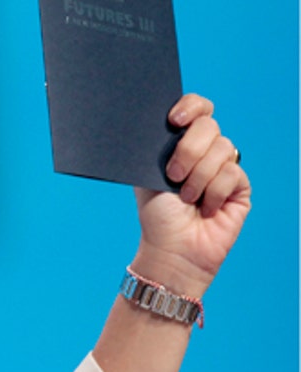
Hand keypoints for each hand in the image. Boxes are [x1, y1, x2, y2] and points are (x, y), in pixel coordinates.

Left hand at [133, 94, 250, 297]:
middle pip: (209, 125)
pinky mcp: (240, 185)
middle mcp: (204, 151)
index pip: (196, 108)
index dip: (190, 107)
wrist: (172, 249)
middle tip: (173, 175)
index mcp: (181, 143)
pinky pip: (231, 173)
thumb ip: (158, 147)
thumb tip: (164, 124)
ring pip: (222, 149)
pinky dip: (213, 193)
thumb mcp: (148, 176)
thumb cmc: (157, 216)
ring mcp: (224, 167)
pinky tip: (205, 208)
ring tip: (186, 199)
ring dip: (198, 178)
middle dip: (188, 150)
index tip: (174, 121)